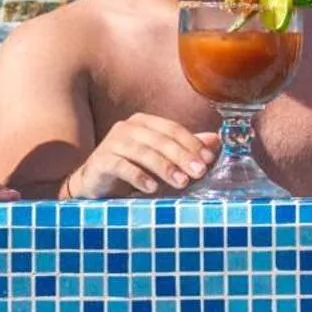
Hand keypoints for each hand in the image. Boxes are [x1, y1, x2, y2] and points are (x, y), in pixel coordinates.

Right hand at [65, 114, 220, 197]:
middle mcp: (127, 127)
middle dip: (183, 156)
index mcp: (144, 122)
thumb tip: (216, 141)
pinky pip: (122, 167)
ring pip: (143, 152)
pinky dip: (139, 177)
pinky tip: (152, 188)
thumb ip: (185, 148)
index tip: (209, 160)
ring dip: (165, 168)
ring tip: (181, 183)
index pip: (173, 129)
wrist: (95, 182)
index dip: (192, 143)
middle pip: (161, 140)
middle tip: (199, 172)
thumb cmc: (131, 168)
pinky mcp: (101, 160)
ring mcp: (112, 142)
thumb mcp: (160, 158)